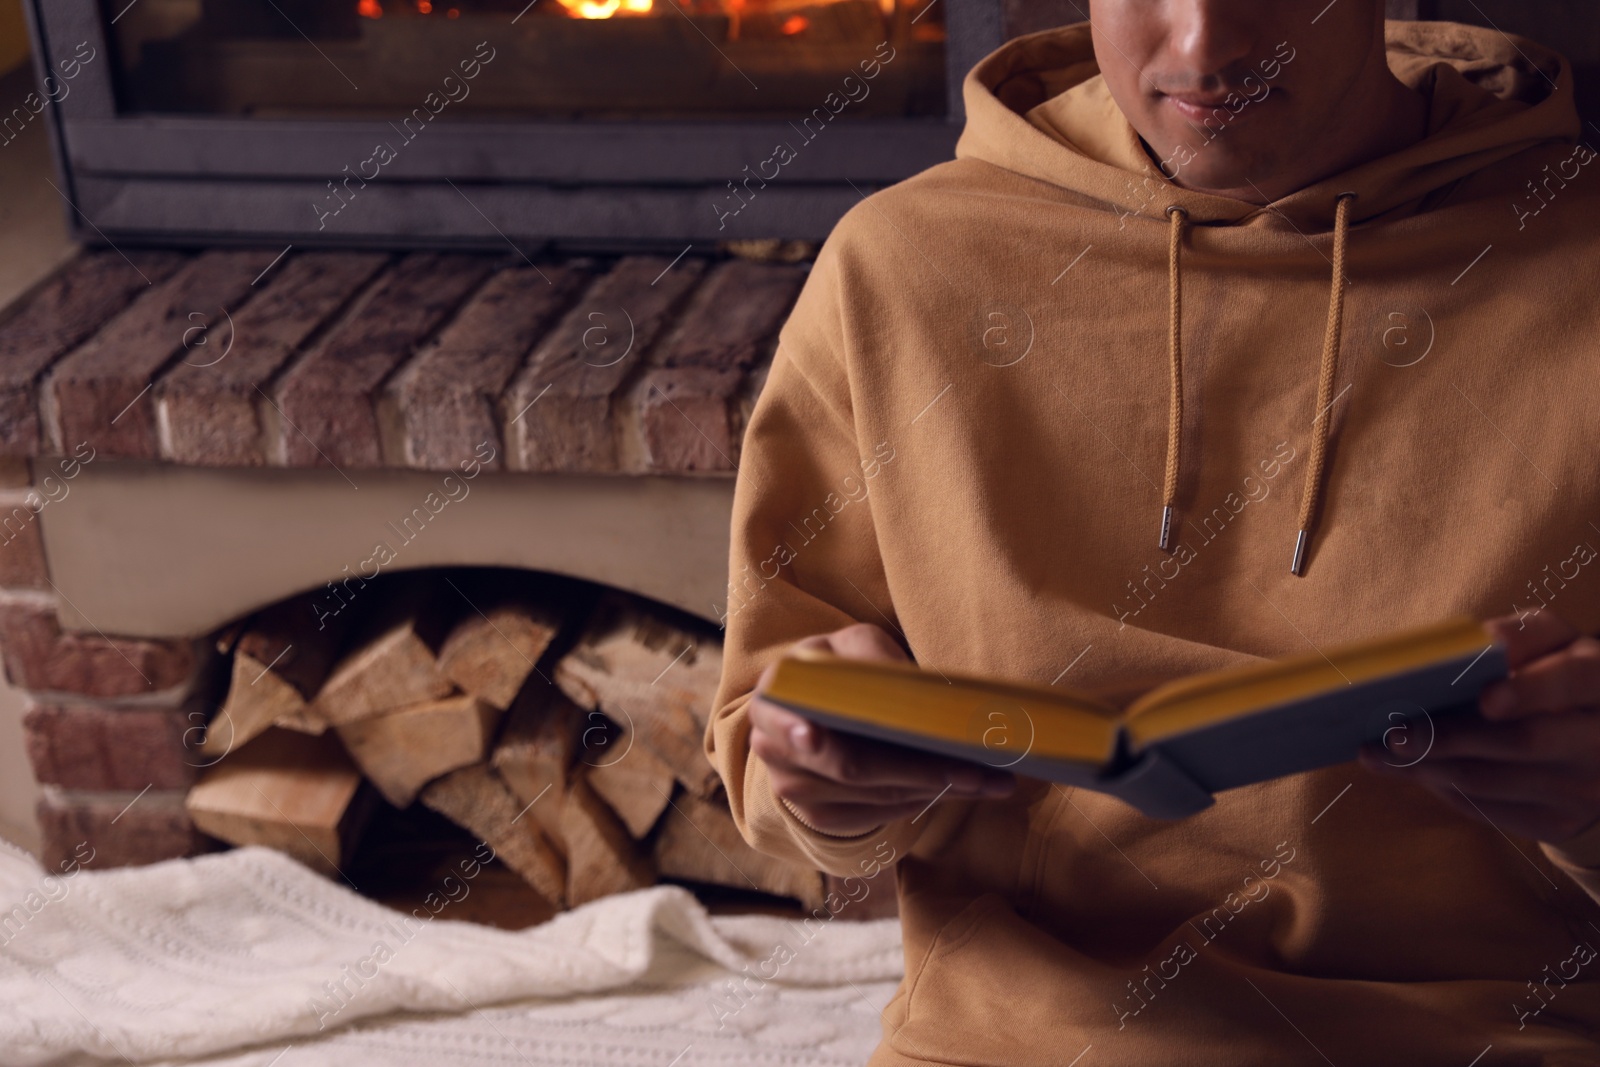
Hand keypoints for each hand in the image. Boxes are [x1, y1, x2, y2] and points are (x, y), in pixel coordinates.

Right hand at [748, 622, 1015, 836]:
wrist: (819, 710)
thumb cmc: (843, 670)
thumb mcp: (854, 647)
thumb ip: (873, 658)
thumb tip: (914, 689)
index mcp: (775, 696)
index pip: (790, 719)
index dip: (801, 733)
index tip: (816, 738)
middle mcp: (773, 747)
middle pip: (852, 767)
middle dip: (921, 768)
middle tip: (978, 769)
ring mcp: (793, 789)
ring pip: (876, 796)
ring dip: (938, 789)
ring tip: (990, 778)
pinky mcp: (821, 816)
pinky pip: (880, 815)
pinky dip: (925, 800)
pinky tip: (959, 787)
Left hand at [1359, 611, 1599, 846]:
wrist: (1597, 742)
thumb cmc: (1557, 672)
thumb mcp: (1553, 644)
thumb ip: (1521, 636)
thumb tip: (1482, 644)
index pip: (1572, 683)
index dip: (1531, 691)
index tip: (1487, 699)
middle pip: (1522, 742)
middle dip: (1451, 737)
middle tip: (1395, 734)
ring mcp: (1582, 791)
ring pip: (1494, 782)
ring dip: (1429, 767)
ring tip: (1379, 752)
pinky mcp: (1556, 822)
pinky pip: (1487, 809)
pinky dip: (1441, 787)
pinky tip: (1408, 770)